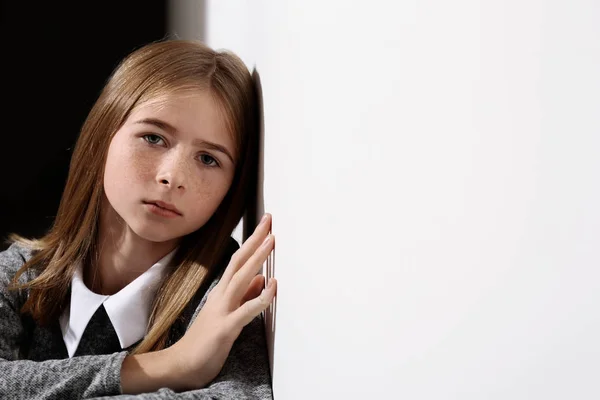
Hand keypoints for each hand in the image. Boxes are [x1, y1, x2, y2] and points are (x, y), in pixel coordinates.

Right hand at [169, 213, 277, 389]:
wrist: (182, 365)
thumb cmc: (206, 340)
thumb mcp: (228, 312)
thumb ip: (245, 295)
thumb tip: (263, 278)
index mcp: (223, 292)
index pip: (239, 260)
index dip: (253, 243)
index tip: (265, 225)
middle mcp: (222, 295)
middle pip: (240, 261)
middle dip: (255, 240)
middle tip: (269, 219)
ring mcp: (222, 310)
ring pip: (241, 278)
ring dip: (258, 258)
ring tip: (272, 240)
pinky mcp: (225, 328)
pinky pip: (246, 311)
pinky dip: (260, 298)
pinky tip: (272, 286)